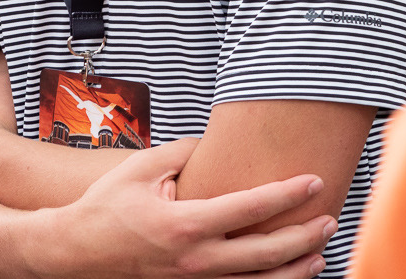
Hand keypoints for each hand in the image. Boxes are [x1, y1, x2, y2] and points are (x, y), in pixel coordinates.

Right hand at [39, 140, 336, 278]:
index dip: (288, 194)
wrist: (76, 252)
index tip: (314, 180)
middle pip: (266, 254)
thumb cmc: (107, 205)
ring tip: (320, 252)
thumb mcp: (143, 167)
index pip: (251, 208)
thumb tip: (217, 139)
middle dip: (304, 236)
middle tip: (329, 218)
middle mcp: (195, 261)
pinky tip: (284, 275)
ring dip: (294, 270)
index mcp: (186, 224)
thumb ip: (185, 152)